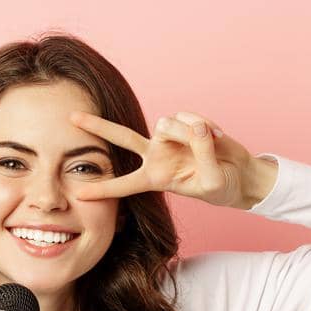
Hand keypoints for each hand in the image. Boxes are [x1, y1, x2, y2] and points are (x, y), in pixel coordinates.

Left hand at [67, 109, 265, 208]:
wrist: (239, 175)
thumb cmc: (222, 187)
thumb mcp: (213, 180)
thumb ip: (203, 154)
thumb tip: (196, 127)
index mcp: (155, 178)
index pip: (124, 185)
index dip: (103, 190)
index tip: (79, 194)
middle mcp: (156, 156)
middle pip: (121, 137)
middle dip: (97, 127)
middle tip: (71, 118)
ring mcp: (168, 139)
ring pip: (167, 123)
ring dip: (189, 132)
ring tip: (210, 144)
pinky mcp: (184, 125)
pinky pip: (188, 117)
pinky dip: (204, 125)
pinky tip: (216, 136)